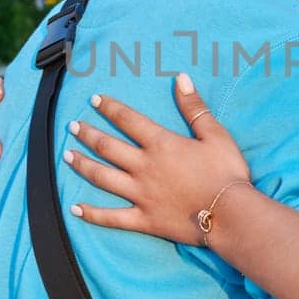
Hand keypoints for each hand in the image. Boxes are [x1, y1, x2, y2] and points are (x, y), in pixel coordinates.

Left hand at [64, 73, 250, 244]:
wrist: (230, 214)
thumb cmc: (226, 173)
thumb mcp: (215, 134)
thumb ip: (194, 107)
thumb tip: (180, 78)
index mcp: (160, 144)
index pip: (128, 120)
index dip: (109, 108)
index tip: (93, 100)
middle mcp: (144, 167)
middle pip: (108, 147)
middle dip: (87, 134)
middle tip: (72, 126)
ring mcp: (140, 194)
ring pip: (102, 177)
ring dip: (83, 165)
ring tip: (67, 156)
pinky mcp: (143, 219)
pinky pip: (111, 217)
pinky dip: (92, 213)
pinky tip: (75, 208)